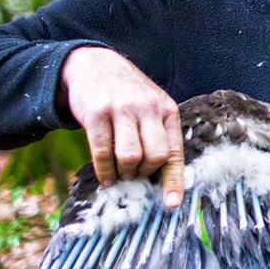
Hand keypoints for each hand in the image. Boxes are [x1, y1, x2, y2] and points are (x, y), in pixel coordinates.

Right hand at [60, 47, 184, 207]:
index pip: (175, 151)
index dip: (174, 181)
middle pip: (155, 156)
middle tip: (135, 175)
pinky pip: (103, 152)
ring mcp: (122, 109)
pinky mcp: (97, 112)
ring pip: (130, 157)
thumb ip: (159, 135)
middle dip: (145, 174)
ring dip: (125, 173)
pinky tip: (106, 176)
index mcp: (167, 110)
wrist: (94, 64)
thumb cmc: (127, 96)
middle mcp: (148, 108)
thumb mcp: (151, 107)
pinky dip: (105, 171)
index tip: (171, 204)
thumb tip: (164, 180)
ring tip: (120, 173)